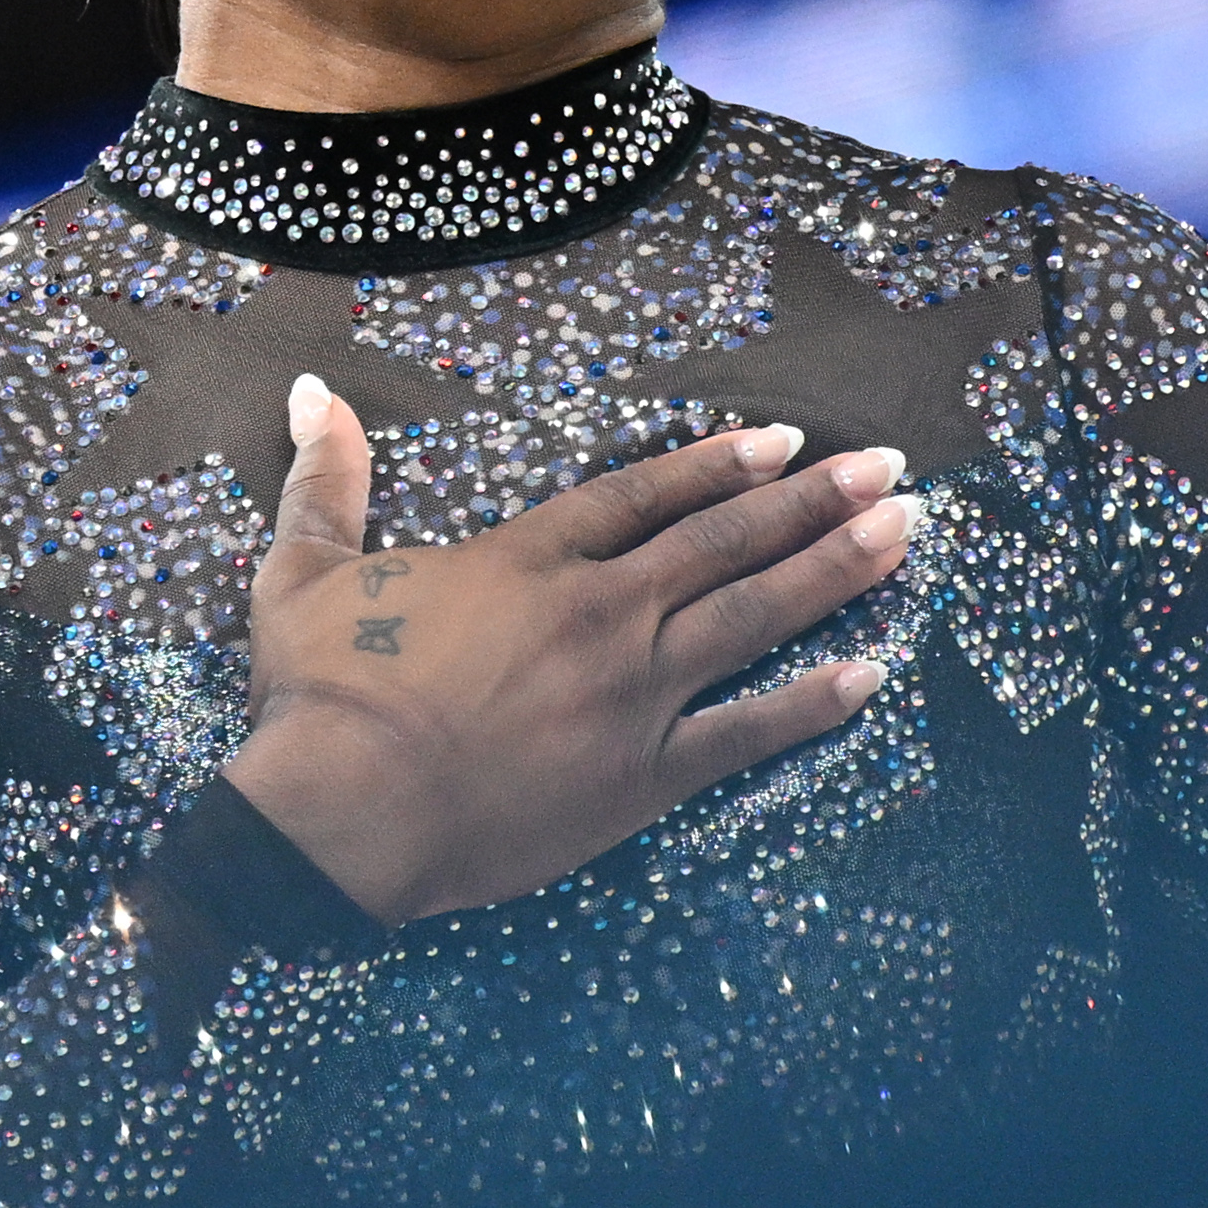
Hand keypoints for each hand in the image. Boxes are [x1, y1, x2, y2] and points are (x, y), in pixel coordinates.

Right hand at [222, 374, 915, 925]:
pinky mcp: (641, 776)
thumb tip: (311, 392)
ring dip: (834, 571)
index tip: (786, 441)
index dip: (720, 463)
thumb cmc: (318, 696)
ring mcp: (630, 694)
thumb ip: (327, 480)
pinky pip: (746, 733)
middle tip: (887, 471)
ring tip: (903, 535)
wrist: (339, 814)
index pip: (648, 494)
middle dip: (815, 501)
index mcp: (529, 559)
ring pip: (755, 616)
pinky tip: (870, 676)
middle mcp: (600, 612)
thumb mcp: (304, 570)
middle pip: (727, 542)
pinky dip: (812, 704)